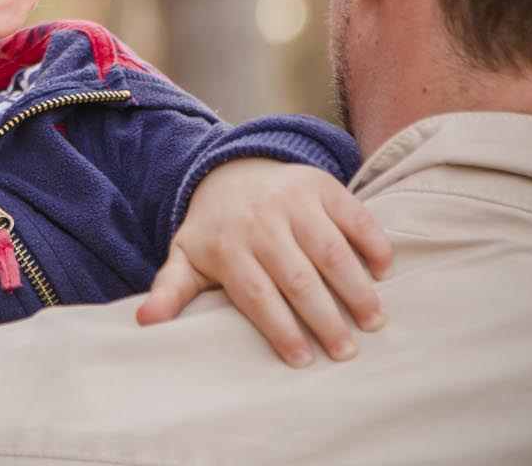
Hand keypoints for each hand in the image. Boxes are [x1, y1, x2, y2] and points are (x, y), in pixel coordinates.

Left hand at [135, 159, 392, 366]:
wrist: (231, 171)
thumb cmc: (215, 230)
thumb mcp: (186, 256)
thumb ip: (171, 290)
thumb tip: (146, 322)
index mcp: (227, 245)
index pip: (256, 294)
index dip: (279, 328)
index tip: (301, 361)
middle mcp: (260, 221)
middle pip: (296, 277)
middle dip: (323, 318)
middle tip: (346, 353)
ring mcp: (292, 200)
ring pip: (329, 249)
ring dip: (355, 287)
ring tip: (373, 322)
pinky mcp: (320, 186)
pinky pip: (353, 216)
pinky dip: (372, 243)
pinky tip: (385, 272)